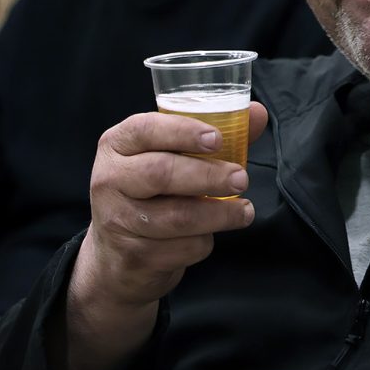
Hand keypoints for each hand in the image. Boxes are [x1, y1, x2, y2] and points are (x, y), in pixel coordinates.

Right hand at [56, 103, 266, 369]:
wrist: (118, 258)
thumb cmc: (159, 193)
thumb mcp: (180, 158)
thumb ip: (220, 134)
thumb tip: (261, 111)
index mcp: (117, 144)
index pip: (144, 127)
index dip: (181, 132)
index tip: (217, 137)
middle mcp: (107, 180)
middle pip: (157, 176)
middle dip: (205, 178)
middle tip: (242, 179)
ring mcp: (113, 222)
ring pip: (171, 219)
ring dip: (214, 218)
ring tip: (243, 212)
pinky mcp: (128, 258)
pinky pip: (177, 252)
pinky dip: (200, 248)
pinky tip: (206, 243)